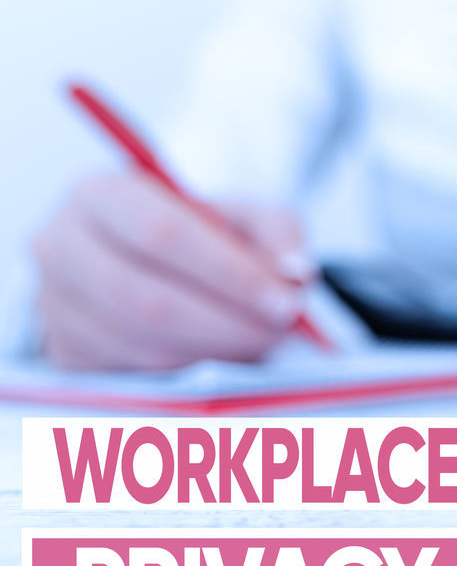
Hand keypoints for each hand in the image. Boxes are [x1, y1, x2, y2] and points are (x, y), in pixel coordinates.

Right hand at [31, 172, 312, 370]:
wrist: (157, 265)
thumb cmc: (204, 235)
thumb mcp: (248, 218)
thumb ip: (280, 235)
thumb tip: (295, 274)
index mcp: (101, 194)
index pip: (163, 235)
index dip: (229, 274)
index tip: (286, 302)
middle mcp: (59, 245)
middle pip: (146, 297)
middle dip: (225, 322)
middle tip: (278, 332)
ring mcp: (53, 302)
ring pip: (137, 341)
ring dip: (211, 350)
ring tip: (259, 342)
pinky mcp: (62, 349)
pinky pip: (129, 371)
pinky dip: (185, 370)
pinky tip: (222, 357)